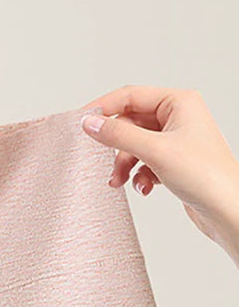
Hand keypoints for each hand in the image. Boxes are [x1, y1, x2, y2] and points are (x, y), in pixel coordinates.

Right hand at [80, 86, 238, 267]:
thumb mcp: (155, 151)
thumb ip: (118, 135)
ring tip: (121, 181)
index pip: (129, 96)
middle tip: (102, 162)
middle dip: (116, 146)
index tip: (81, 123)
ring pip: (134, 145)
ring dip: (124, 164)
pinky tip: (144, 188)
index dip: (103, 108)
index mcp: (179, 102)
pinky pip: (144, 161)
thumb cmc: (207, 176)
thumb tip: (90, 123)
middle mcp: (179, 117)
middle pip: (130, 123)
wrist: (227, 211)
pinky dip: (138, 174)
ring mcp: (176, 139)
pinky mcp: (174, 161)